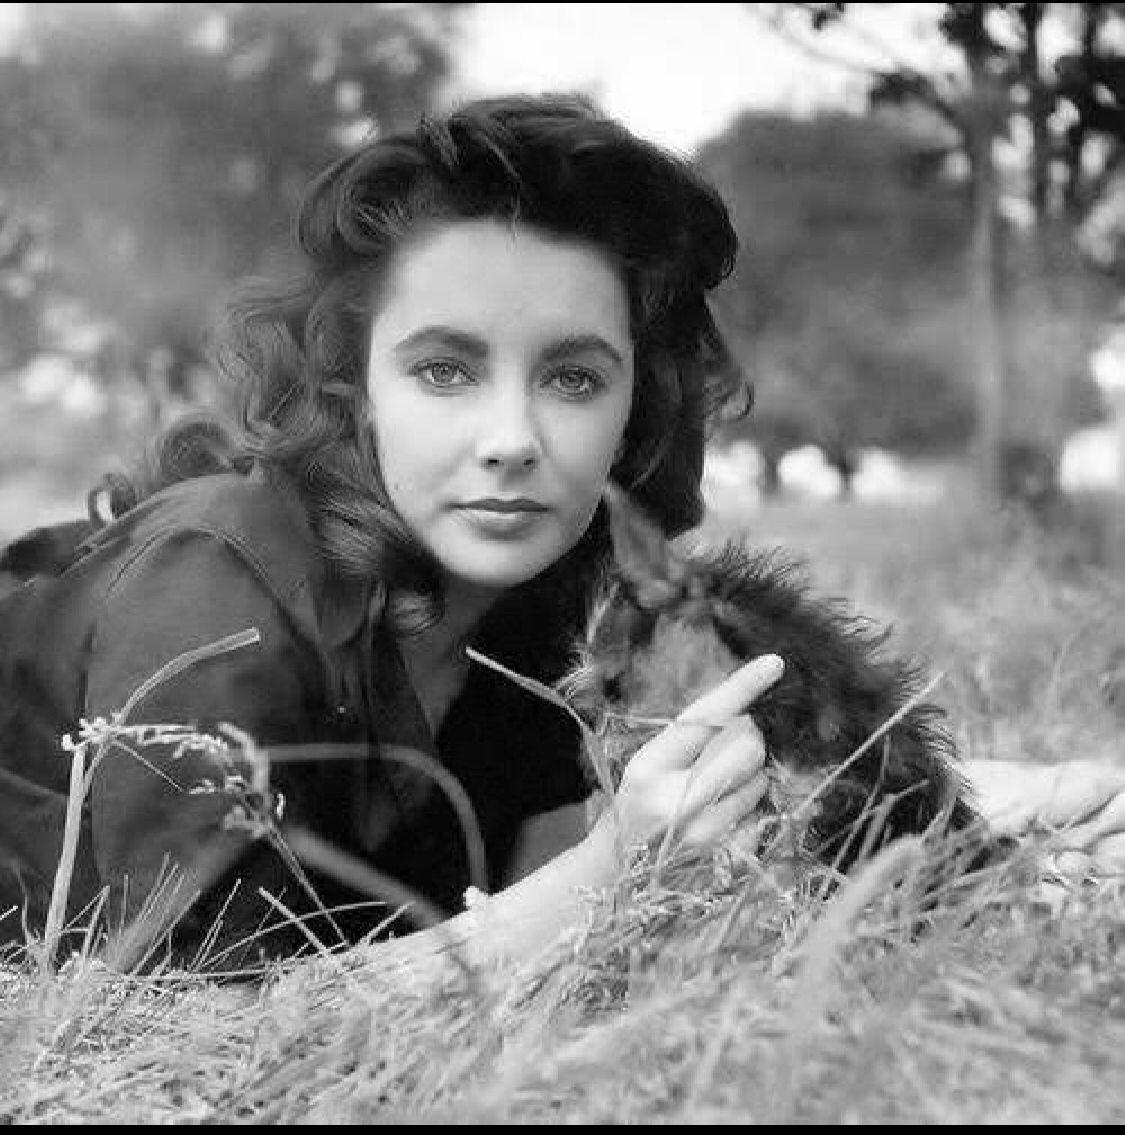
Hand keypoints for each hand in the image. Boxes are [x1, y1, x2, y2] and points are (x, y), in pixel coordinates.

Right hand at [603, 653, 783, 856]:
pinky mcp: (725, 855)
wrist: (617, 868)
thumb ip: (692, 739)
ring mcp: (703, 833)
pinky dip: (750, 804)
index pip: (704, 718)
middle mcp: (676, 800)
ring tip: (717, 787)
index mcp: (650, 765)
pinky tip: (724, 813)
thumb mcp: (651, 763)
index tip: (774, 663)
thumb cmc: (639, 802)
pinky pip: (761, 811)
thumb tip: (747, 712)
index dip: (741, 688)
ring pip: (760, 780)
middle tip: (727, 748)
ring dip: (750, 775)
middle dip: (748, 739)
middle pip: (748, 747)